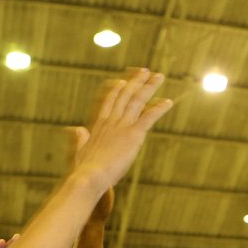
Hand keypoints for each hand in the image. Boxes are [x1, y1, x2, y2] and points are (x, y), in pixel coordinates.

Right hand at [69, 68, 173, 193]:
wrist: (89, 176)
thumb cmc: (84, 169)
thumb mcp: (80, 151)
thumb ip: (80, 139)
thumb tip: (78, 129)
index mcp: (99, 125)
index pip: (110, 102)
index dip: (118, 90)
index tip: (123, 81)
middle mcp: (111, 121)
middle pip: (126, 96)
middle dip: (136, 82)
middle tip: (146, 72)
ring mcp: (122, 126)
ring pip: (138, 101)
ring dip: (149, 87)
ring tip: (159, 77)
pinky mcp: (133, 134)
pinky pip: (149, 117)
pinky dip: (160, 109)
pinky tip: (169, 102)